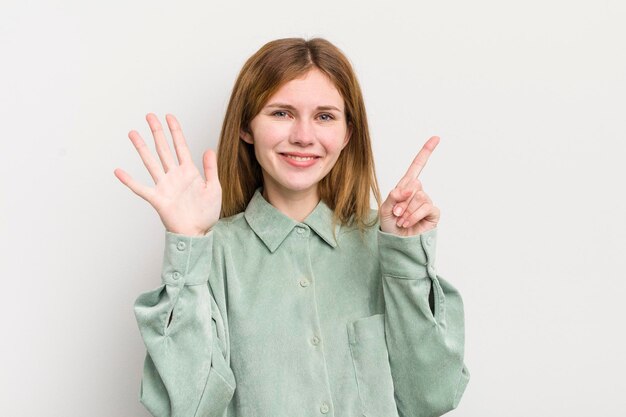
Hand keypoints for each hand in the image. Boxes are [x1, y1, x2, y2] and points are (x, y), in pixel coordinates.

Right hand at [114, 113, 221, 235]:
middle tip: (149, 116)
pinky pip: (141, 188)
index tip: (169, 116)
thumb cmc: (206, 213)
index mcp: (189, 172)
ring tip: (133, 133)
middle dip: (157, 132)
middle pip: (163, 149)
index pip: (180, 146)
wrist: (198, 233)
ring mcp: (164, 186)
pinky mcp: (157, 199)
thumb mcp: (214, 188)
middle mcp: (174, 176)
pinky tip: (119, 171)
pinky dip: (129, 180)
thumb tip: (209, 149)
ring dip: (142, 148)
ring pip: (151, 162)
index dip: (175, 131)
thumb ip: (210, 169)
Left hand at [379, 136, 440, 235]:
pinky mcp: (433, 213)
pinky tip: (407, 223)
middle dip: (402, 200)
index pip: (417, 166)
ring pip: (419, 196)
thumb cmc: (390, 225)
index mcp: (406, 187)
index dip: (426, 152)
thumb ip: (394, 195)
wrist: (397, 243)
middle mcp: (418, 192)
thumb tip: (409, 188)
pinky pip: (426, 206)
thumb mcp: (385, 208)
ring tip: (401, 220)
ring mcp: (426, 202)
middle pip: (414, 184)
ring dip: (406, 210)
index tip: (436, 138)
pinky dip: (414, 215)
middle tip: (396, 213)